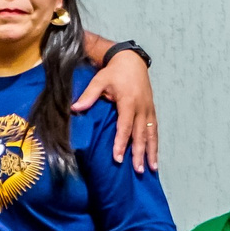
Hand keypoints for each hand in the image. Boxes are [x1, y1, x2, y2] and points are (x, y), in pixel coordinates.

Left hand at [73, 51, 157, 171]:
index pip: (125, 126)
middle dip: (139, 153)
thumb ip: (89, 95)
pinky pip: (154, 130)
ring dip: (151, 152)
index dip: (122, 143)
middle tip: (138, 170)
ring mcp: (148, 109)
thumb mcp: (100, 80)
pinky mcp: (152, 110)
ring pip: (151, 134)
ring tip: (151, 168)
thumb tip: (74, 108)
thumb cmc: (114, 72)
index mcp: (128, 102)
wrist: (131, 60)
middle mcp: (141, 108)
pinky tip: (154, 157)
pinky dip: (155, 144)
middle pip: (140, 134)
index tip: (118, 158)